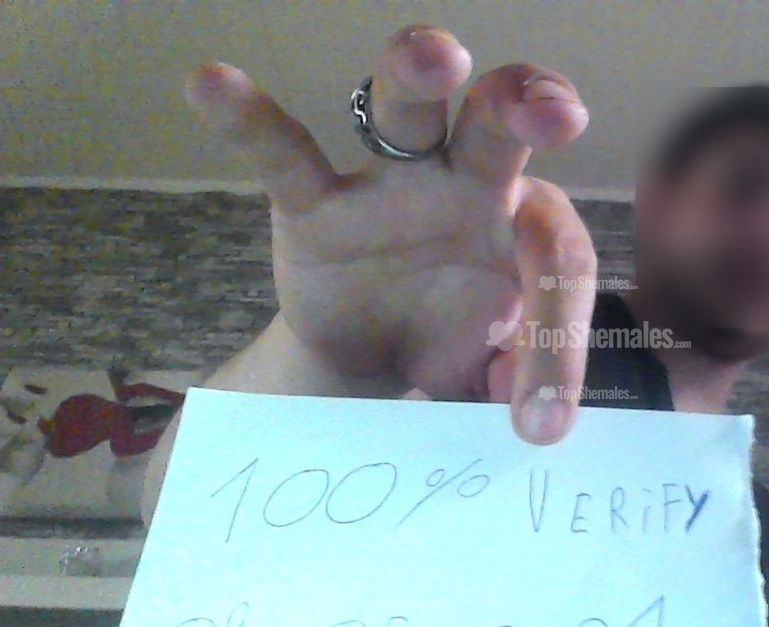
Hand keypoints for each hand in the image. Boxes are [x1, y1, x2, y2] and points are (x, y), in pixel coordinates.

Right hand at [185, 24, 594, 443]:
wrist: (368, 360)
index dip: (556, 341)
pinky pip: (283, 156)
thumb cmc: (449, 347)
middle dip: (528, 108)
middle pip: (500, 130)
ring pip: (407, 116)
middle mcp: (469, 187)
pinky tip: (210, 82)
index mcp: (526, 229)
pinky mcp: (313, 206)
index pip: (558, 259)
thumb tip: (536, 418)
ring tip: (441, 57)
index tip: (541, 427)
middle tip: (557, 114)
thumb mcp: (489, 376)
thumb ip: (515, 383)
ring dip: (420, 78)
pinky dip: (248, 123)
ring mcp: (390, 189)